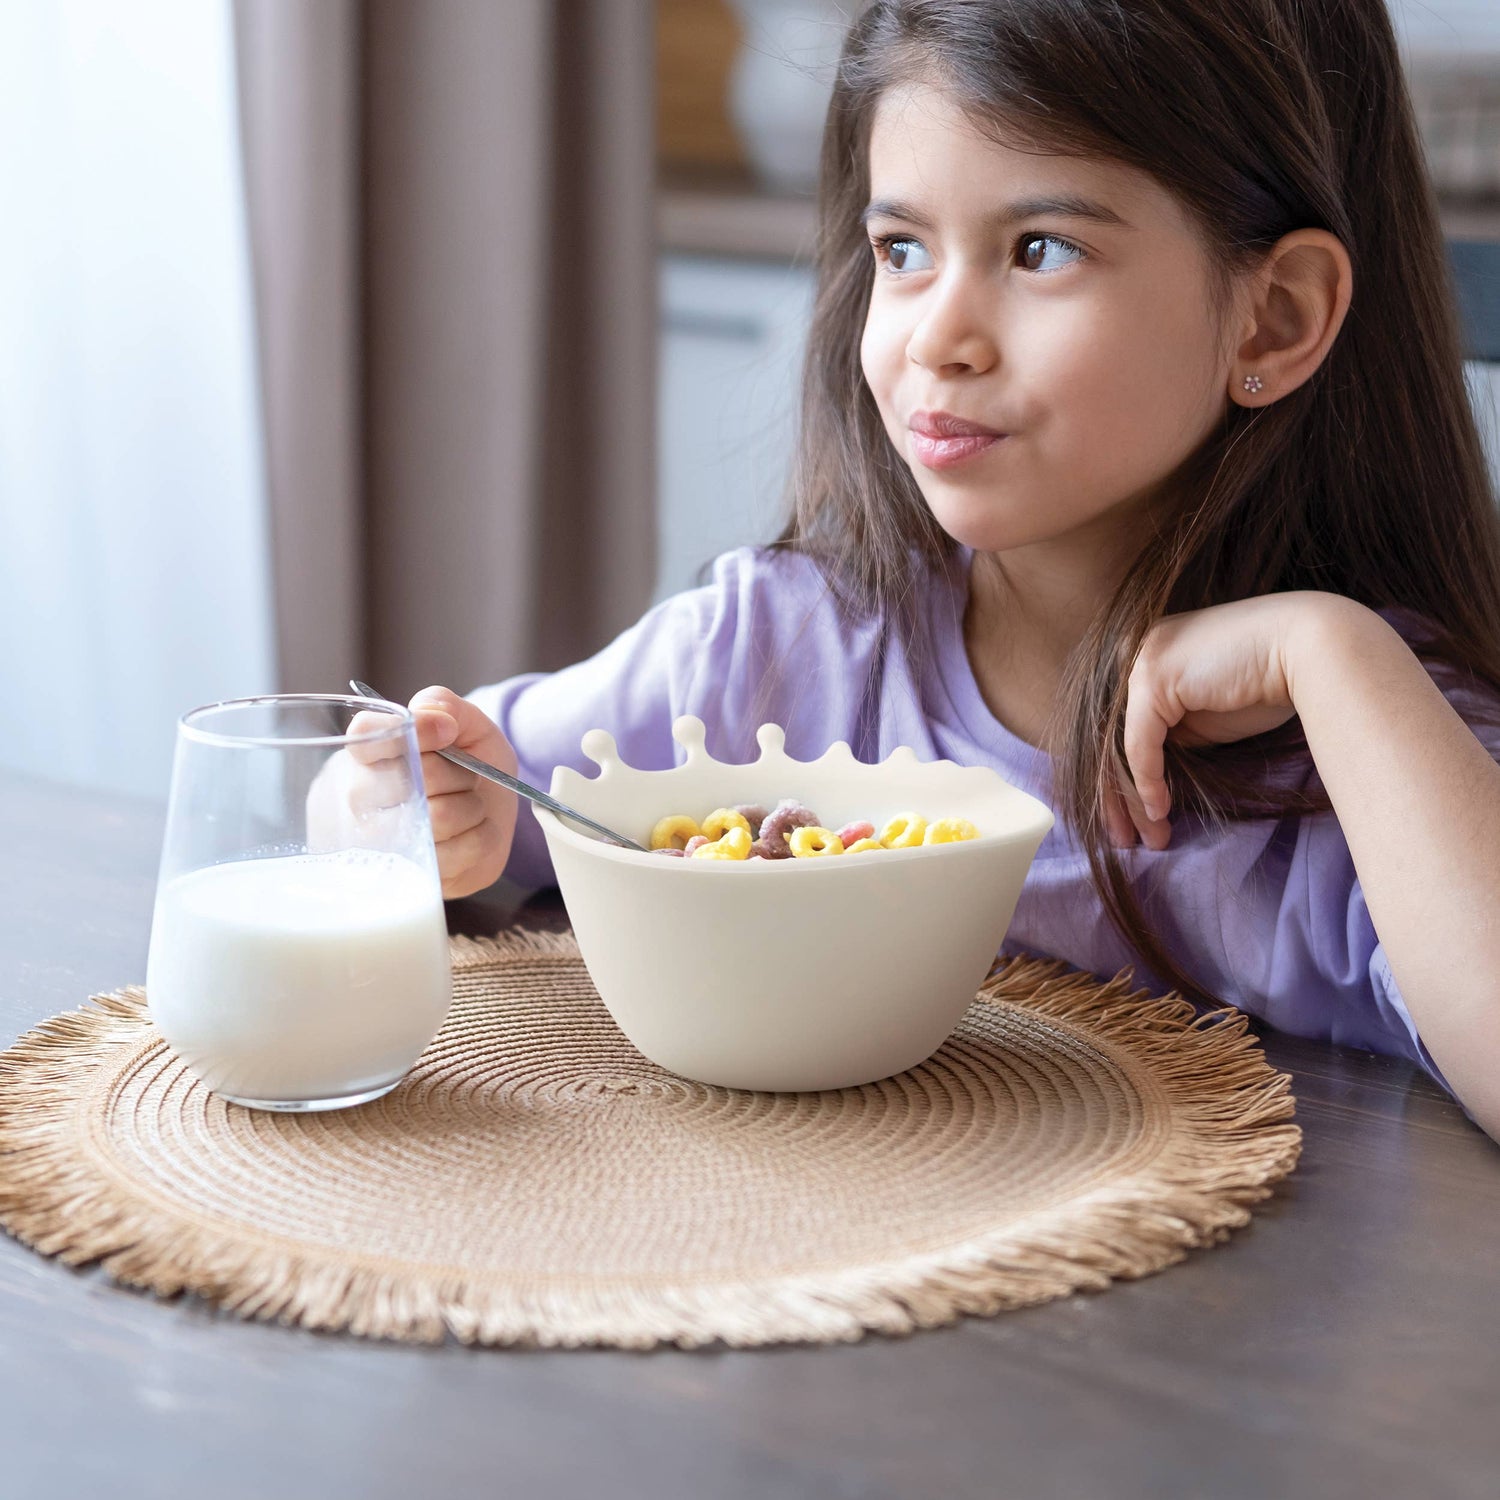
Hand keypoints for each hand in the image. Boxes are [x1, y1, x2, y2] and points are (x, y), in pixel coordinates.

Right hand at [309, 687, 519, 897]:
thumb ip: (445, 704)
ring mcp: (380, 843)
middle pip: (415, 778)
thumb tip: (437, 719)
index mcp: (369, 752)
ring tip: (467, 805)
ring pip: (439, 818)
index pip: (366, 733)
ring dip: (472, 807)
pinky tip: (469, 833)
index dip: (416, 731)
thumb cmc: (467, 763)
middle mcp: (362, 798)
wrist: (489, 814)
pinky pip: (458, 852)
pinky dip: (481, 837)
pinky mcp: (411, 875)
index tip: (449, 732)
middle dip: (458, 773)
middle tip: (464, 776)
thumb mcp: (465, 723)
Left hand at [1105, 594, 1320, 849]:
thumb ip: (1173, 732)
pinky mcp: (1153, 677)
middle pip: (1110, 737)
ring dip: (1132, 799)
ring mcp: (1140, 661)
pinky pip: (1139, 743)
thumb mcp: (1205, 715)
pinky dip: (1147, 781)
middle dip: (1117, 796)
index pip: (1119, 727)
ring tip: (1147, 839)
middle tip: (1125, 840)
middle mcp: (1134, 653)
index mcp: (1146, 656)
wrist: (1311, 650)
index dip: (1120, 778)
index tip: (1130, 820)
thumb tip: (1147, 770)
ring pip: (1120, 745)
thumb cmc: (1268, 683)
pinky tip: (1158, 810)